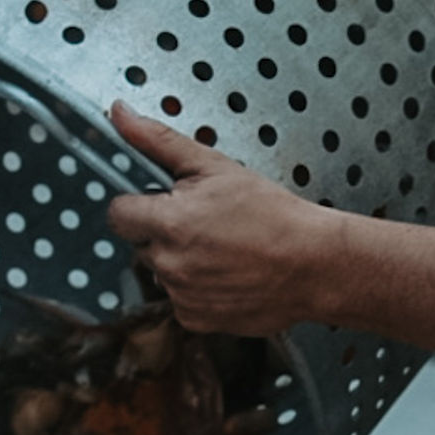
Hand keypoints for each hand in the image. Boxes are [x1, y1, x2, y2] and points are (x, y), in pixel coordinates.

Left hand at [106, 105, 348, 335]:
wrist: (315, 265)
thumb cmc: (273, 214)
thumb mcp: (216, 166)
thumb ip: (159, 141)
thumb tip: (119, 114)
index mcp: (168, 222)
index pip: (119, 215)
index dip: (140, 206)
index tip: (164, 204)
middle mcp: (169, 264)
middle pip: (143, 245)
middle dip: (165, 234)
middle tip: (207, 225)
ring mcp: (182, 296)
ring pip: (164, 274)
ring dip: (182, 263)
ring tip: (224, 251)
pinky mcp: (197, 320)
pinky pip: (183, 301)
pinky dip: (199, 291)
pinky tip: (228, 275)